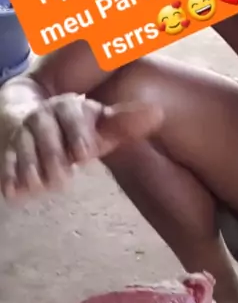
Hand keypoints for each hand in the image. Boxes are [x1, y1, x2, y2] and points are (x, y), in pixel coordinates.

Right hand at [0, 94, 162, 200]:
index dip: (77, 132)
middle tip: (61, 181)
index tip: (85, 154)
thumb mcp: (100, 125)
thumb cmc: (76, 128)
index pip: (71, 114)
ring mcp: (23, 132)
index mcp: (68, 108)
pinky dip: (9, 175)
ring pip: (22, 145)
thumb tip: (157, 113)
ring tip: (36, 188)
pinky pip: (5, 159)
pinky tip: (12, 194)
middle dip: (51, 154)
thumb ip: (125, 123)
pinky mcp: (7, 147)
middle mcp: (43, 116)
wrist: (30, 110)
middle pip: (44, 131)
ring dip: (28, 166)